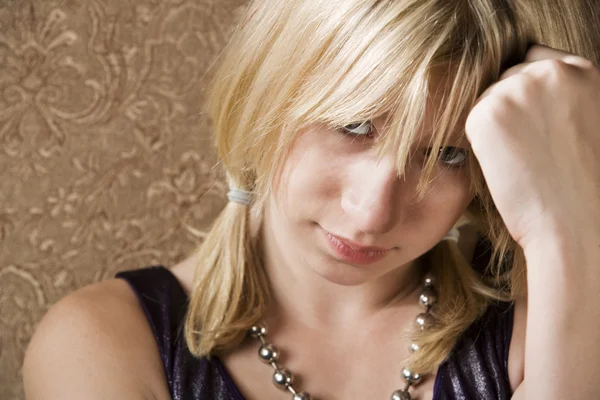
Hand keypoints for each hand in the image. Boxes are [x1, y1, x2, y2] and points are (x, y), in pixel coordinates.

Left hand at [465, 45, 599, 250]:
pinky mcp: (488, 113)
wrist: (578, 222)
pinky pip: (471, 119)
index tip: (527, 117)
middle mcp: (551, 72)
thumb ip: (564, 98)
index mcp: (583, 72)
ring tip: (520, 160)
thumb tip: (530, 99)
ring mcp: (517, 88)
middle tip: (523, 146)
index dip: (527, 90)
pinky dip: (480, 142)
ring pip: (487, 98)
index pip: (536, 61)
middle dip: (509, 106)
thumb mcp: (591, 122)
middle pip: (508, 77)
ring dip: (494, 124)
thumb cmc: (586, 186)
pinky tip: (504, 165)